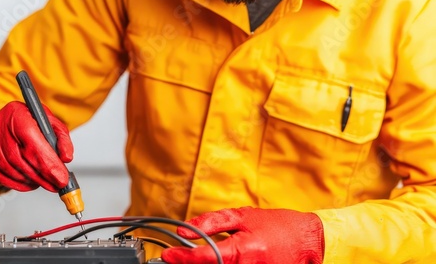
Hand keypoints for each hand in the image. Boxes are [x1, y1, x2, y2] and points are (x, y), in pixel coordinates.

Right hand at [0, 101, 72, 192]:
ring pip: (9, 169)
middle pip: (20, 159)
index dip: (48, 163)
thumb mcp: (50, 121)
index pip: (32, 142)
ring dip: (30, 181)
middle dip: (41, 175)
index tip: (62, 177)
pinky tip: (29, 183)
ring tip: (45, 183)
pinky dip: (17, 184)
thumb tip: (66, 157)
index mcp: (17, 114)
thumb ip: (61, 138)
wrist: (7, 117)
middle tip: (57, 184)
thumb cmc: (29, 118)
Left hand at [162, 207, 323, 263]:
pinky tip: (217, 262)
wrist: (308, 239)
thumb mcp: (243, 216)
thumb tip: (184, 230)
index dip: (182, 258)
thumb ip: (212, 223)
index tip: (167, 255)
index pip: (205, 258)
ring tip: (197, 259)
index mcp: (243, 249)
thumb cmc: (276, 225)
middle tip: (178, 259)